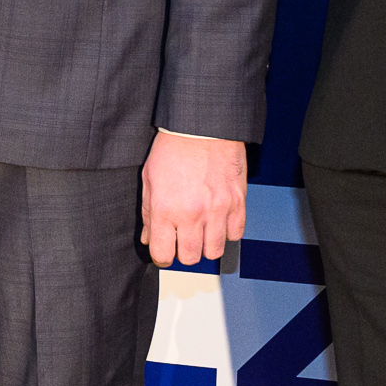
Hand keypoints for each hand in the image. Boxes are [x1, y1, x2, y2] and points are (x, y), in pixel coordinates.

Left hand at [140, 130, 247, 267]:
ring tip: (201, 231)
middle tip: (182, 239)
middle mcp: (192, 214)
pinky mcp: (237, 203)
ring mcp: (217, 210)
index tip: (164, 252)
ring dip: (206, 245)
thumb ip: (148, 213)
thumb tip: (147, 238)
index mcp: (165, 209)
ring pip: (214, 251)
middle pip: (190, 258)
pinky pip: (235, 234)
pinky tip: (218, 221)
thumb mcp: (149, 180)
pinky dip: (227, 232)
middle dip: (184, 252)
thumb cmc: (173, 149)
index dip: (161, 257)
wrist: (202, 127)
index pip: (163, 254)